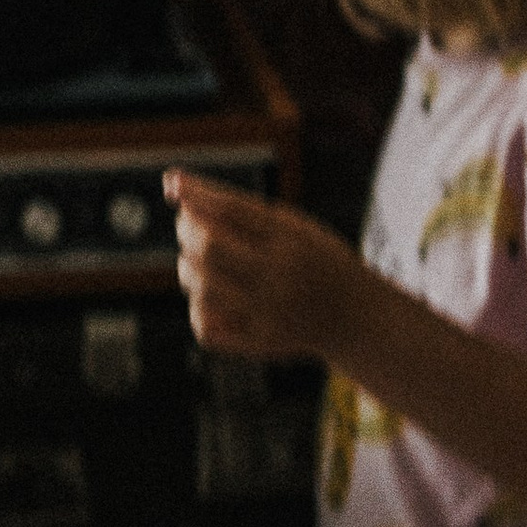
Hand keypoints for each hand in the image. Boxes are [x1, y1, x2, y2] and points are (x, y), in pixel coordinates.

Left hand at [166, 170, 365, 364]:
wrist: (354, 315)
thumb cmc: (311, 259)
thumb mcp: (291, 225)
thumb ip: (238, 208)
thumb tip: (172, 184)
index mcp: (292, 237)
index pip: (233, 210)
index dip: (197, 195)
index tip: (173, 183)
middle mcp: (281, 274)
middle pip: (210, 248)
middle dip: (187, 231)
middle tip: (188, 226)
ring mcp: (271, 312)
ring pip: (202, 288)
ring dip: (188, 269)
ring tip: (196, 263)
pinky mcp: (262, 343)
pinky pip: (207, 327)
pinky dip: (199, 309)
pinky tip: (210, 299)